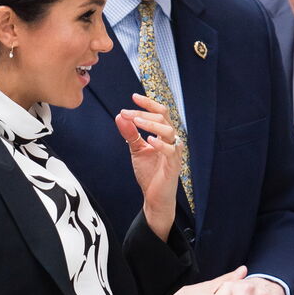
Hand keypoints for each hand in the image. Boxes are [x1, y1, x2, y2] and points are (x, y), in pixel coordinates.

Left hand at [116, 93, 180, 240]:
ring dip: (151, 124)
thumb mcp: (136, 150)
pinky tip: (149, 140)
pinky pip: (171, 151)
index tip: (133, 97)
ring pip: (169, 131)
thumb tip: (119, 117)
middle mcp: (172, 140)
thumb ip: (130, 134)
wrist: (154, 197)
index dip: (148, 104)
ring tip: (136, 122)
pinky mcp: (174, 166)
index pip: (160, 113)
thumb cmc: (149, 173)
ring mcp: (174, 152)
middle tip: (126, 112)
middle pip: (163, 118)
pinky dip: (160, 144)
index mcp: (164, 135)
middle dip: (144, 113)